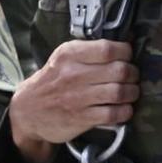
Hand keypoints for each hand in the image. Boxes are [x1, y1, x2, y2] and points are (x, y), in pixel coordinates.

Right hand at [8, 39, 137, 162]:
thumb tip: (127, 44)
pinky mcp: (82, 118)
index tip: (127, 57)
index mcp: (69, 55)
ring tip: (130, 92)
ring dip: (132, 92)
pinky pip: (114, 114)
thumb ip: (90, 51)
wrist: (28, 111)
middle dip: (133, 74)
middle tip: (132, 77)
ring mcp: (77, 98)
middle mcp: (73, 74)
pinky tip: (123, 108)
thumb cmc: (53, 80)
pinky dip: (125, 111)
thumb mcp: (63, 59)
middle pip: (120, 70)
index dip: (126, 52)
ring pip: (120, 92)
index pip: (108, 49)